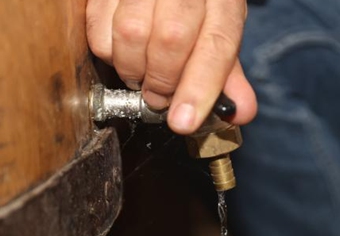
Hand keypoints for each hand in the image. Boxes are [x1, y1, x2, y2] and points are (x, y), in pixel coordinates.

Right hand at [86, 0, 257, 133]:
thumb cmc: (193, 9)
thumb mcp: (217, 33)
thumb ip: (226, 75)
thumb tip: (240, 112)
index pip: (217, 44)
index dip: (200, 88)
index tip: (183, 122)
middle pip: (172, 38)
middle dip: (161, 82)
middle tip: (157, 98)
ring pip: (132, 33)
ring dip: (132, 70)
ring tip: (140, 73)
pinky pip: (99, 28)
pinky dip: (108, 52)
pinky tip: (121, 50)